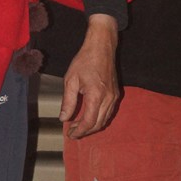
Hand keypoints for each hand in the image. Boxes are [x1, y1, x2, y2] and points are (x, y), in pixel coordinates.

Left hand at [59, 13, 119, 138]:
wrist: (102, 47)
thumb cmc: (85, 60)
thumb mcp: (71, 79)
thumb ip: (68, 101)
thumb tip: (64, 118)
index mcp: (96, 95)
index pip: (89, 122)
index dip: (79, 131)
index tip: (70, 134)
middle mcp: (108, 98)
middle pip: (98, 124)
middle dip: (85, 131)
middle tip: (72, 131)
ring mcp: (114, 97)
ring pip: (105, 120)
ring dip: (92, 126)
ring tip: (78, 125)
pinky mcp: (116, 94)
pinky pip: (109, 112)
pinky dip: (99, 118)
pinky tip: (89, 116)